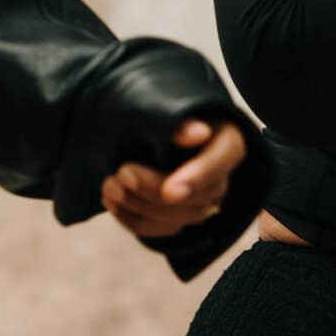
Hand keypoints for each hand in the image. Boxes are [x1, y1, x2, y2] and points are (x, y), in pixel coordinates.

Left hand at [100, 117, 248, 243]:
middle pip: (199, 196)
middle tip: (121, 173)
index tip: (169, 191)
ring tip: (109, 186)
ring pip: (180, 218)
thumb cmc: (153, 109)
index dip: (198, 178)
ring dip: (139, 206)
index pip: (222, 161)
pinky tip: (111, 202)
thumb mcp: (161, 105)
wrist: (135, 124)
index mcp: (225, 140)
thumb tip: (199, 134)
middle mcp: (219, 175)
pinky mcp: (177, 216)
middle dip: (154, 191)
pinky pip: (161, 230)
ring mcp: (200, 199)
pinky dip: (132, 220)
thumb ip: (178, 121)